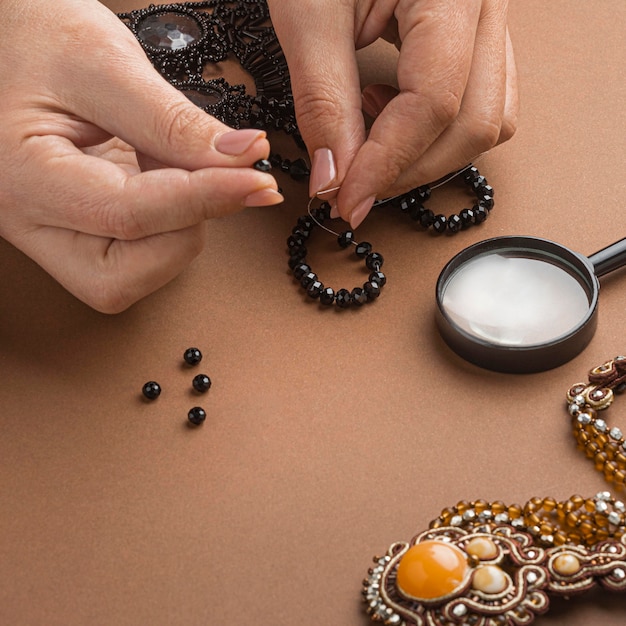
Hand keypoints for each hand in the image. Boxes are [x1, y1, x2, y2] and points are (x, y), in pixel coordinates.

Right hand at [0, 0, 282, 312]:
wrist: (2, 38)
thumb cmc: (31, 35)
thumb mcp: (103, 61)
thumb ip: (174, 121)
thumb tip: (242, 160)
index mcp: (23, 177)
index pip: (129, 215)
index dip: (205, 199)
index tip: (257, 180)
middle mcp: (30, 221)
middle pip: (119, 278)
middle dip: (179, 235)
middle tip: (199, 173)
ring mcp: (50, 231)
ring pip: (127, 277)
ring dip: (174, 232)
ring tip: (166, 161)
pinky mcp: (74, 230)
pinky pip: (131, 257)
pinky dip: (165, 226)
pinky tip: (158, 177)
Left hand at [267, 0, 517, 227]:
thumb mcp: (308, 16)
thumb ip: (324, 103)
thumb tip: (335, 180)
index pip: (435, 103)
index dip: (388, 164)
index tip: (346, 201)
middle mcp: (488, 3)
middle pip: (475, 122)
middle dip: (409, 169)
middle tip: (352, 188)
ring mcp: (489, 19)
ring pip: (489, 119)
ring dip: (426, 153)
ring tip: (369, 139)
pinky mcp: (475, 33)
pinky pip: (483, 101)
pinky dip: (436, 129)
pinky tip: (388, 111)